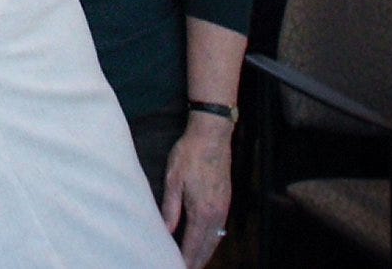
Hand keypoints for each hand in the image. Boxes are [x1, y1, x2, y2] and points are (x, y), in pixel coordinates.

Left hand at [159, 114, 232, 268]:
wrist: (212, 135)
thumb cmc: (190, 154)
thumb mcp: (173, 180)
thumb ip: (170, 208)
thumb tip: (165, 230)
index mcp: (202, 211)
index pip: (193, 245)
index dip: (185, 260)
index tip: (177, 267)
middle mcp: (217, 214)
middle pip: (207, 247)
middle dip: (197, 261)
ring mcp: (224, 207)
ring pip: (216, 239)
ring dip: (205, 253)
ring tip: (194, 262)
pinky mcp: (226, 199)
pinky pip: (220, 228)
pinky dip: (212, 240)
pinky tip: (206, 241)